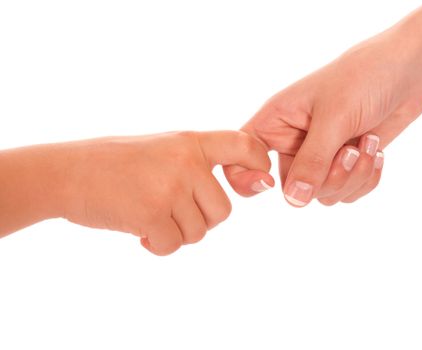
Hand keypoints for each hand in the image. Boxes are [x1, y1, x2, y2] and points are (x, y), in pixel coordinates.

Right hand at [57, 131, 272, 254]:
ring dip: (175, 233)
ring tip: (148, 217)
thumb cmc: (114, 163)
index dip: (259, 163)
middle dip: (201, 221)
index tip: (259, 181)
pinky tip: (138, 231)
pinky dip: (157, 246)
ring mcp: (170, 187)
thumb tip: (237, 189)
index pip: (243, 144)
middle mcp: (186, 162)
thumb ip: (193, 163)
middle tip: (171, 213)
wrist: (66, 173)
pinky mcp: (151, 213)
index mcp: (189, 142)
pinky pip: (173, 245)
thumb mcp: (160, 148)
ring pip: (199, 232)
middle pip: (223, 211)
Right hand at [226, 28, 421, 206]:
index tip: (268, 181)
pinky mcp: (344, 163)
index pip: (242, 156)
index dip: (246, 176)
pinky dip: (365, 178)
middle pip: (294, 188)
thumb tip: (295, 200)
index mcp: (276, 122)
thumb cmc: (363, 78)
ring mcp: (320, 154)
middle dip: (328, 176)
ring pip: (323, 194)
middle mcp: (293, 141)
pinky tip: (375, 151)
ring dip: (352, 176)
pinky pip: (347, 192)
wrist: (408, 70)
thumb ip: (312, 161)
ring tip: (367, 144)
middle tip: (349, 149)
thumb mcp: (334, 119)